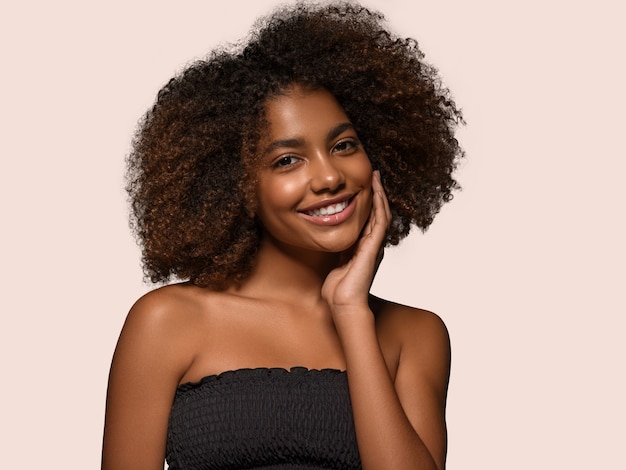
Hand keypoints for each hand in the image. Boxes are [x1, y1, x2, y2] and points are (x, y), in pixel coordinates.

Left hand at [321, 170, 391, 317]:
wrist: (343, 304)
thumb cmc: (338, 290)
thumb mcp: (335, 264)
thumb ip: (338, 252)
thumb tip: (331, 242)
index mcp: (363, 248)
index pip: (368, 219)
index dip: (368, 202)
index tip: (363, 186)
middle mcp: (372, 245)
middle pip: (378, 213)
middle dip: (376, 194)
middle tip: (373, 175)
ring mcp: (374, 246)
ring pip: (382, 214)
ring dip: (379, 194)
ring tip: (375, 177)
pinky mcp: (373, 248)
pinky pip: (379, 221)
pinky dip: (379, 205)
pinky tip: (376, 192)